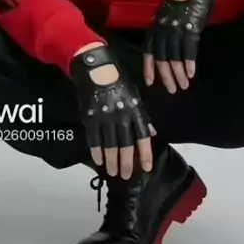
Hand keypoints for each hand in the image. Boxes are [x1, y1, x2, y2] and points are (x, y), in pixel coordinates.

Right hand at [70, 43, 155, 178]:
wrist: (97, 68)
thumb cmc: (119, 81)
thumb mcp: (135, 96)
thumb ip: (143, 116)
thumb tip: (153, 132)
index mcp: (135, 110)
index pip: (143, 136)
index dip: (146, 153)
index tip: (147, 168)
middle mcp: (122, 115)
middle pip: (126, 144)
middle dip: (127, 162)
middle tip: (126, 175)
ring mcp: (105, 117)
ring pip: (110, 145)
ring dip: (112, 160)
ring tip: (112, 172)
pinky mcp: (91, 117)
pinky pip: (94, 138)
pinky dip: (96, 151)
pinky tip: (98, 160)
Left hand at [144, 0, 218, 92]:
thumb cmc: (183, 0)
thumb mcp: (168, 15)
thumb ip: (165, 31)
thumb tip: (165, 51)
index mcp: (155, 25)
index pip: (148, 50)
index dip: (149, 67)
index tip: (150, 83)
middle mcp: (163, 28)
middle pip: (161, 58)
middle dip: (166, 76)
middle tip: (172, 90)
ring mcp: (176, 28)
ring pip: (174, 57)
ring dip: (179, 74)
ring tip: (184, 85)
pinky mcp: (191, 27)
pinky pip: (188, 49)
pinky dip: (189, 63)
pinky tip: (191, 73)